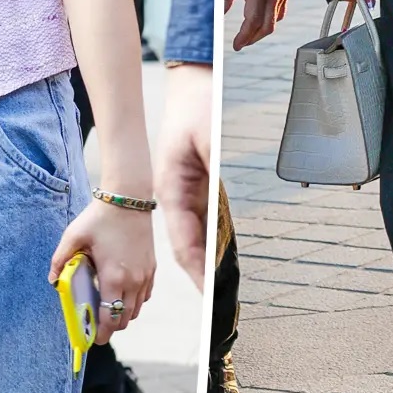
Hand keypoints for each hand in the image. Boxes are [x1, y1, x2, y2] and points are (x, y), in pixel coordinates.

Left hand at [51, 201, 156, 344]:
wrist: (128, 199)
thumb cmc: (99, 218)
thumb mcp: (73, 237)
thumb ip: (60, 260)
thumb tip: (53, 281)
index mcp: (113, 277)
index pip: (110, 318)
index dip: (101, 333)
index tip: (93, 338)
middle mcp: (132, 281)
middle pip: (124, 319)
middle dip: (110, 326)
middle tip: (96, 324)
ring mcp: (145, 276)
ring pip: (136, 310)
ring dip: (122, 314)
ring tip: (107, 307)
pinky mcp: (152, 268)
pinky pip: (145, 296)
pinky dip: (134, 301)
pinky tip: (121, 292)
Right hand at [153, 63, 212, 288]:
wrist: (193, 86)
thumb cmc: (196, 108)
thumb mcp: (208, 135)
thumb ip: (215, 166)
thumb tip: (220, 193)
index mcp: (171, 189)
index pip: (184, 240)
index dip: (197, 270)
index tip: (208, 294)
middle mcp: (177, 196)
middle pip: (189, 245)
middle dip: (201, 276)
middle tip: (213, 306)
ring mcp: (187, 192)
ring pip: (198, 236)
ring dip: (207, 263)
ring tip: (218, 291)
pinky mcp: (199, 187)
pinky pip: (207, 221)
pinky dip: (213, 242)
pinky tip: (221, 258)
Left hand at [224, 0, 291, 48]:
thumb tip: (219, 12)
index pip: (253, 22)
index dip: (244, 37)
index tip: (236, 45)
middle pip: (267, 27)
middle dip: (253, 38)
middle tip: (240, 43)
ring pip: (275, 21)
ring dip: (262, 31)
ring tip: (249, 33)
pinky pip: (281, 10)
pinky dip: (272, 19)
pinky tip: (262, 18)